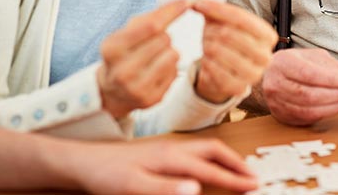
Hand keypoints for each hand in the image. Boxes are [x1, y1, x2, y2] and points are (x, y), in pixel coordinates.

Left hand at [59, 138, 257, 194]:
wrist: (84, 162)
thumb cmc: (107, 176)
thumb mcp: (135, 188)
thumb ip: (166, 189)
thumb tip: (197, 187)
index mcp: (171, 157)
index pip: (211, 167)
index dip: (234, 178)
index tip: (254, 185)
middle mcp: (172, 148)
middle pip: (214, 150)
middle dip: (236, 163)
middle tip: (254, 177)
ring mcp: (166, 148)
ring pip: (204, 149)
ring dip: (225, 159)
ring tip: (237, 171)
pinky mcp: (159, 152)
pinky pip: (194, 152)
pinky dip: (210, 158)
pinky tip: (207, 167)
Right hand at [97, 0, 188, 118]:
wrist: (112, 90)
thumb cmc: (123, 53)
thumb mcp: (127, 32)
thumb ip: (151, 17)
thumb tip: (180, 2)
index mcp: (112, 48)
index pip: (151, 26)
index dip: (171, 12)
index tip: (185, 2)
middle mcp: (122, 71)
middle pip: (164, 39)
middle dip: (164, 36)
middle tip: (153, 42)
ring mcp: (136, 88)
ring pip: (173, 55)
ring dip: (169, 51)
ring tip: (155, 57)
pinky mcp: (151, 99)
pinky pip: (175, 72)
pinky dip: (170, 68)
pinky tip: (156, 71)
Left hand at [192, 0, 277, 103]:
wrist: (226, 70)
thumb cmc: (228, 42)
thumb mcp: (225, 22)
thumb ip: (214, 9)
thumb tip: (197, 0)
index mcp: (267, 36)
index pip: (241, 18)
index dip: (218, 9)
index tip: (200, 3)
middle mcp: (265, 56)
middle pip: (229, 34)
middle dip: (211, 30)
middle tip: (206, 31)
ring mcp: (254, 74)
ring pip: (219, 52)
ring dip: (207, 45)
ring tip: (207, 44)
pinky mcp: (238, 88)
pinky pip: (214, 70)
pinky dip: (206, 62)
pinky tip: (207, 59)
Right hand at [262, 48, 337, 124]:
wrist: (271, 76)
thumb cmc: (294, 64)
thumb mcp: (311, 56)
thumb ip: (330, 66)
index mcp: (282, 63)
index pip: (310, 74)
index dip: (334, 79)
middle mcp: (276, 84)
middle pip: (310, 95)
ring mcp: (277, 103)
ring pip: (310, 110)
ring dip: (337, 106)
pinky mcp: (282, 116)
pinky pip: (309, 118)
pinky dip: (328, 113)